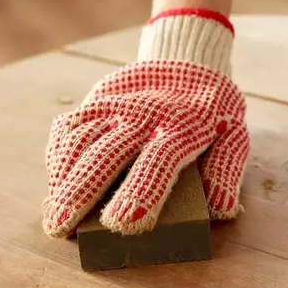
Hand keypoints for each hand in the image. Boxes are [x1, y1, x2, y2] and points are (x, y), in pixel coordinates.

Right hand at [42, 9, 249, 236]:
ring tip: (53, 216)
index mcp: (181, 127)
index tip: (120, 223)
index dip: (140, 192)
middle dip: (80, 192)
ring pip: (80, 140)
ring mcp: (115, 106)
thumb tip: (222, 210)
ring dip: (63, 178)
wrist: (189, 60)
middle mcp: (143, 115)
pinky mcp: (96, 100)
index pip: (158, 162)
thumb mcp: (234, 135)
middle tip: (61, 228)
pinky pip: (69, 127)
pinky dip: (58, 155)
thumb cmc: (213, 110)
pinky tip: (56, 183)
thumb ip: (226, 171)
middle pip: (106, 154)